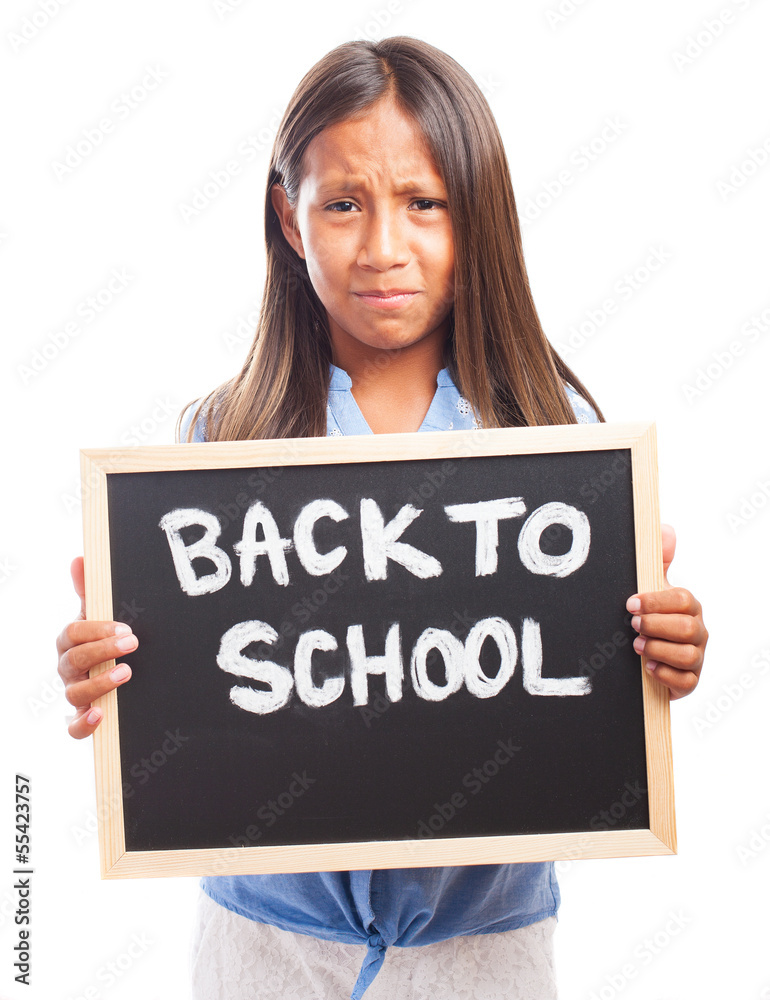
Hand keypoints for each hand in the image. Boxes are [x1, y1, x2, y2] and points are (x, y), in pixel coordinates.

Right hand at [56, 556, 137, 738]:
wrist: (116, 673)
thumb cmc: (102, 639)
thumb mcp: (97, 614)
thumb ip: (91, 590)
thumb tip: (80, 558)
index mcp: (70, 641)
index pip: (74, 633)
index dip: (98, 630)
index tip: (126, 628)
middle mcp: (68, 668)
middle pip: (75, 660)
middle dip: (103, 651)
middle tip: (133, 643)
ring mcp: (74, 692)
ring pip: (74, 693)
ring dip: (99, 684)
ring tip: (126, 674)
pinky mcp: (82, 716)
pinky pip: (73, 727)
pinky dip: (83, 723)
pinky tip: (100, 714)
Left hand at [626, 524, 706, 699]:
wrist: (641, 656)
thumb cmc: (650, 618)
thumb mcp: (650, 588)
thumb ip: (658, 561)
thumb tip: (665, 529)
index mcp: (688, 607)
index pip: (682, 599)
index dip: (655, 601)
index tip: (630, 604)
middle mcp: (697, 631)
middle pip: (687, 627)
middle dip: (656, 625)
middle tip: (633, 626)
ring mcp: (696, 657)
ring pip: (688, 655)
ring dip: (658, 649)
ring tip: (637, 646)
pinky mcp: (689, 681)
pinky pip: (686, 681)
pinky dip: (665, 674)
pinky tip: (648, 668)